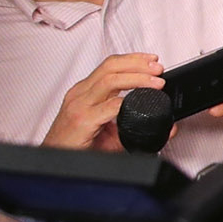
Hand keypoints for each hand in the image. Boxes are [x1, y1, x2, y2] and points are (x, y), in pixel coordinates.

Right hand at [46, 53, 163, 149]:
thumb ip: (136, 126)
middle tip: (158, 68)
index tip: (152, 60)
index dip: (132, 59)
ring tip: (155, 82)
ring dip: (136, 78)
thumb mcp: (109, 132)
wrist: (55, 162)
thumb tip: (167, 127)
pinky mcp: (81, 121)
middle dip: (137, 63)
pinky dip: (123, 103)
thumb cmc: (77, 145)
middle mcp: (81, 94)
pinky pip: (105, 107)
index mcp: (85, 92)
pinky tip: (135, 103)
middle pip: (110, 67)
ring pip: (109, 81)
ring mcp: (79, 106)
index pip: (109, 65)